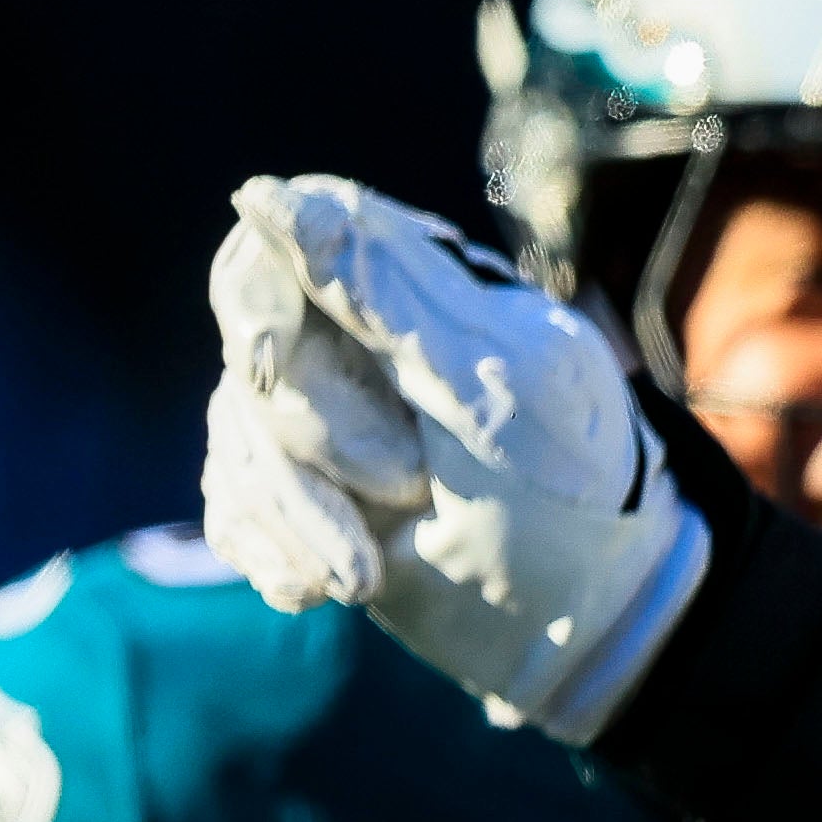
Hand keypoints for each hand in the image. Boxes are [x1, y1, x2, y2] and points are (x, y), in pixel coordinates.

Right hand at [199, 172, 711, 742]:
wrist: (588, 627)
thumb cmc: (572, 498)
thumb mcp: (494, 391)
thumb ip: (384, 294)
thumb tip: (265, 194)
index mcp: (415, 291)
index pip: (282, 245)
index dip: (259, 301)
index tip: (268, 361)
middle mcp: (354, 343)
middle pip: (252, 352)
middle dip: (314, 437)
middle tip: (411, 486)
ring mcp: (321, 420)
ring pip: (236, 438)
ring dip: (301, 516)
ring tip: (366, 574)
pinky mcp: (301, 496)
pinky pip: (233, 507)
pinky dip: (279, 552)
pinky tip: (332, 584)